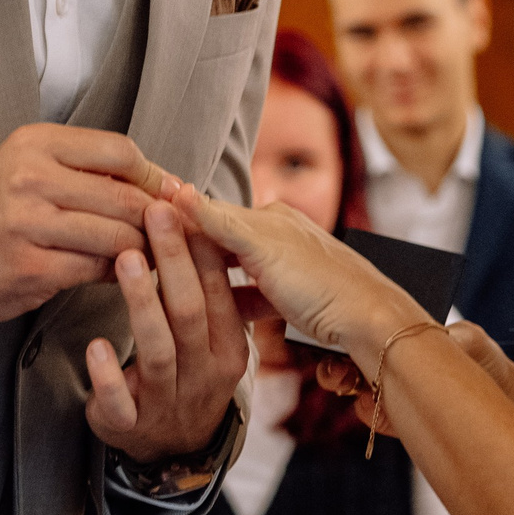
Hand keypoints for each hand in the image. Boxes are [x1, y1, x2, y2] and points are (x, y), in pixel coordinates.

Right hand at [0, 125, 172, 330]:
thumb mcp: (30, 167)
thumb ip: (86, 168)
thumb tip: (161, 183)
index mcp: (36, 143)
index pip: (119, 151)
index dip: (154, 176)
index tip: (171, 194)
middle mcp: (31, 177)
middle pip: (124, 195)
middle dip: (157, 218)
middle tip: (172, 232)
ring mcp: (28, 223)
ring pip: (116, 235)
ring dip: (142, 249)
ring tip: (151, 254)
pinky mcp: (29, 267)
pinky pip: (95, 269)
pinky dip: (117, 273)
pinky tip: (120, 273)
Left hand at [85, 201, 250, 462]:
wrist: (174, 450)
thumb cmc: (188, 372)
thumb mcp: (212, 338)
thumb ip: (209, 290)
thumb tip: (201, 218)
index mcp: (228, 347)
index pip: (218, 292)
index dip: (201, 248)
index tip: (182, 203)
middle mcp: (204, 375)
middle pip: (190, 313)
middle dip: (173, 260)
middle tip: (154, 213)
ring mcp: (169, 402)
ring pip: (159, 351)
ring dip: (141, 302)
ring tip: (124, 259)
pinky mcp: (130, 425)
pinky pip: (121, 402)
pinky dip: (109, 375)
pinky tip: (97, 345)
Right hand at [170, 185, 423, 371]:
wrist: (370, 324)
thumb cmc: (320, 282)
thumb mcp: (263, 248)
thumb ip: (218, 222)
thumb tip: (178, 190)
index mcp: (270, 218)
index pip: (211, 216)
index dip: (178, 227)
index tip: (143, 237)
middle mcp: (278, 238)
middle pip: (221, 245)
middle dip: (190, 257)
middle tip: (152, 270)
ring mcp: (285, 270)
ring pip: (234, 274)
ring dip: (208, 282)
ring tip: (174, 294)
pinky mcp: (291, 301)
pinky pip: (250, 299)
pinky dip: (231, 305)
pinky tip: (213, 317)